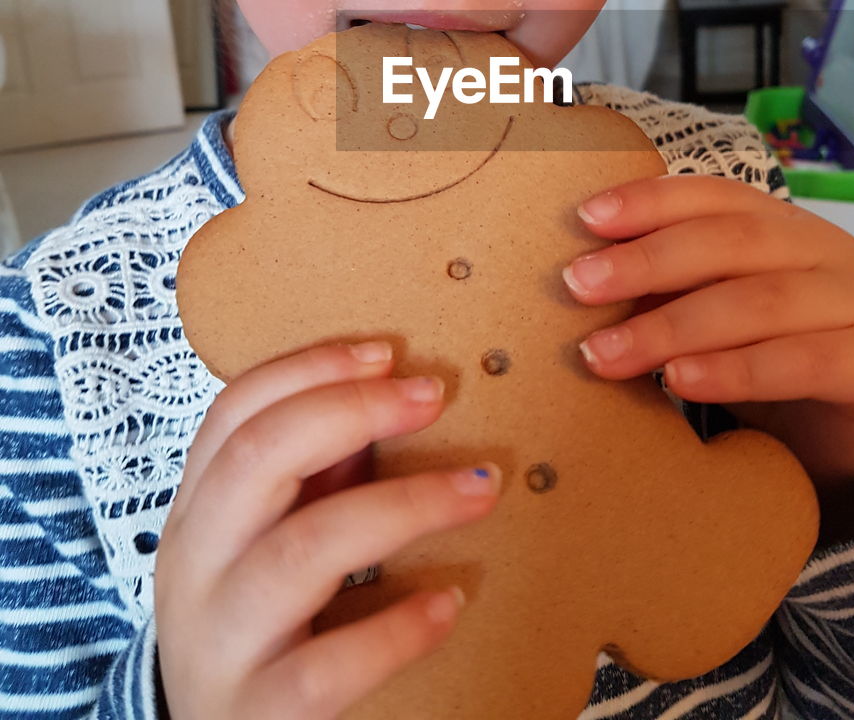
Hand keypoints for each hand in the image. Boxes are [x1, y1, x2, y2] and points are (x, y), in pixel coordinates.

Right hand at [155, 342, 500, 718]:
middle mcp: (195, 566)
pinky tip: (447, 604)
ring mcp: (219, 641)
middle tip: (432, 395)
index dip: (311, 368)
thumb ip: (313, 476)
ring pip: (301, 551)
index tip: (387, 351)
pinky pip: (326, 668)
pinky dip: (395, 629)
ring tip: (478, 489)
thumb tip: (394, 397)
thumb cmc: (253, 624)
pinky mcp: (257, 713)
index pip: (234, 412)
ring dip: (401, 507)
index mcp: (197, 510)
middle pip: (257, 457)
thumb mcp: (264, 540)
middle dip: (350, 411)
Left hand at [563, 176, 853, 500]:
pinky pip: (801, 362)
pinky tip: (682, 381)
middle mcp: (823, 249)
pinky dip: (735, 371)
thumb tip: (583, 282)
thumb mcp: (722, 314)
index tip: (586, 218)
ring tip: (607, 353)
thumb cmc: (773, 355)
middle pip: (731, 241)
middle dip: (647, 262)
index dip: (650, 201)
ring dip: (673, 327)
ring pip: (759, 302)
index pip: (714, 196)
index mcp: (782, 223)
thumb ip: (671, 292)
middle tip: (579, 286)